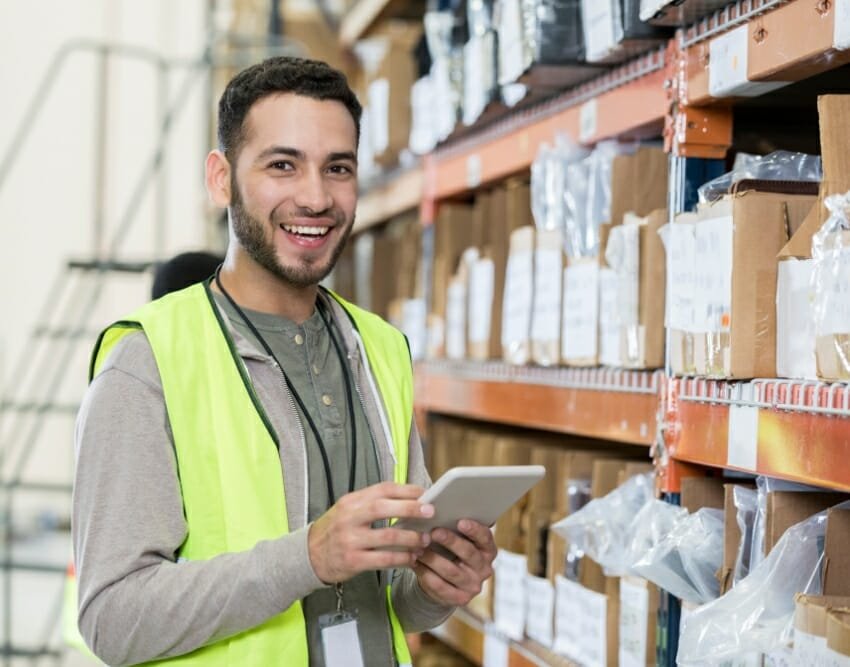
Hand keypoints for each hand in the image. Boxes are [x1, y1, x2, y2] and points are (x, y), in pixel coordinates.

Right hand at [308, 482, 434, 583]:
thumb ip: (373, 504)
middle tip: (431, 512)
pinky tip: (411, 558)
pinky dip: (401, 559)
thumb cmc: (336, 530)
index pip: (382, 489)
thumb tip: (409, 500)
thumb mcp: (349, 510)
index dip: (406, 490)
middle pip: (383, 508)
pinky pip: (383, 559)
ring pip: (387, 536)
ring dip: (411, 538)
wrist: (309, 555)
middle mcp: (350, 518)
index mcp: (352, 501)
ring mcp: (350, 540)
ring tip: (425, 539)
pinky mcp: (353, 561)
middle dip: (410, 508)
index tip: (425, 493)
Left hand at [413, 519, 496, 606]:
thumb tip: (436, 508)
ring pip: (452, 570)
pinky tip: (415, 563)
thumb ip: (453, 526)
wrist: (444, 581)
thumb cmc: (449, 550)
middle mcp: (484, 568)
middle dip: (450, 541)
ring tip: (418, 547)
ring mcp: (473, 586)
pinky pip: (441, 586)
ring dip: (433, 558)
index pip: (485, 538)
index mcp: (488, 550)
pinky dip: (426, 574)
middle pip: (469, 553)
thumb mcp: (456, 538)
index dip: (474, 530)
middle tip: (434, 532)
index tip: (460, 521)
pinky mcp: (460, 599)